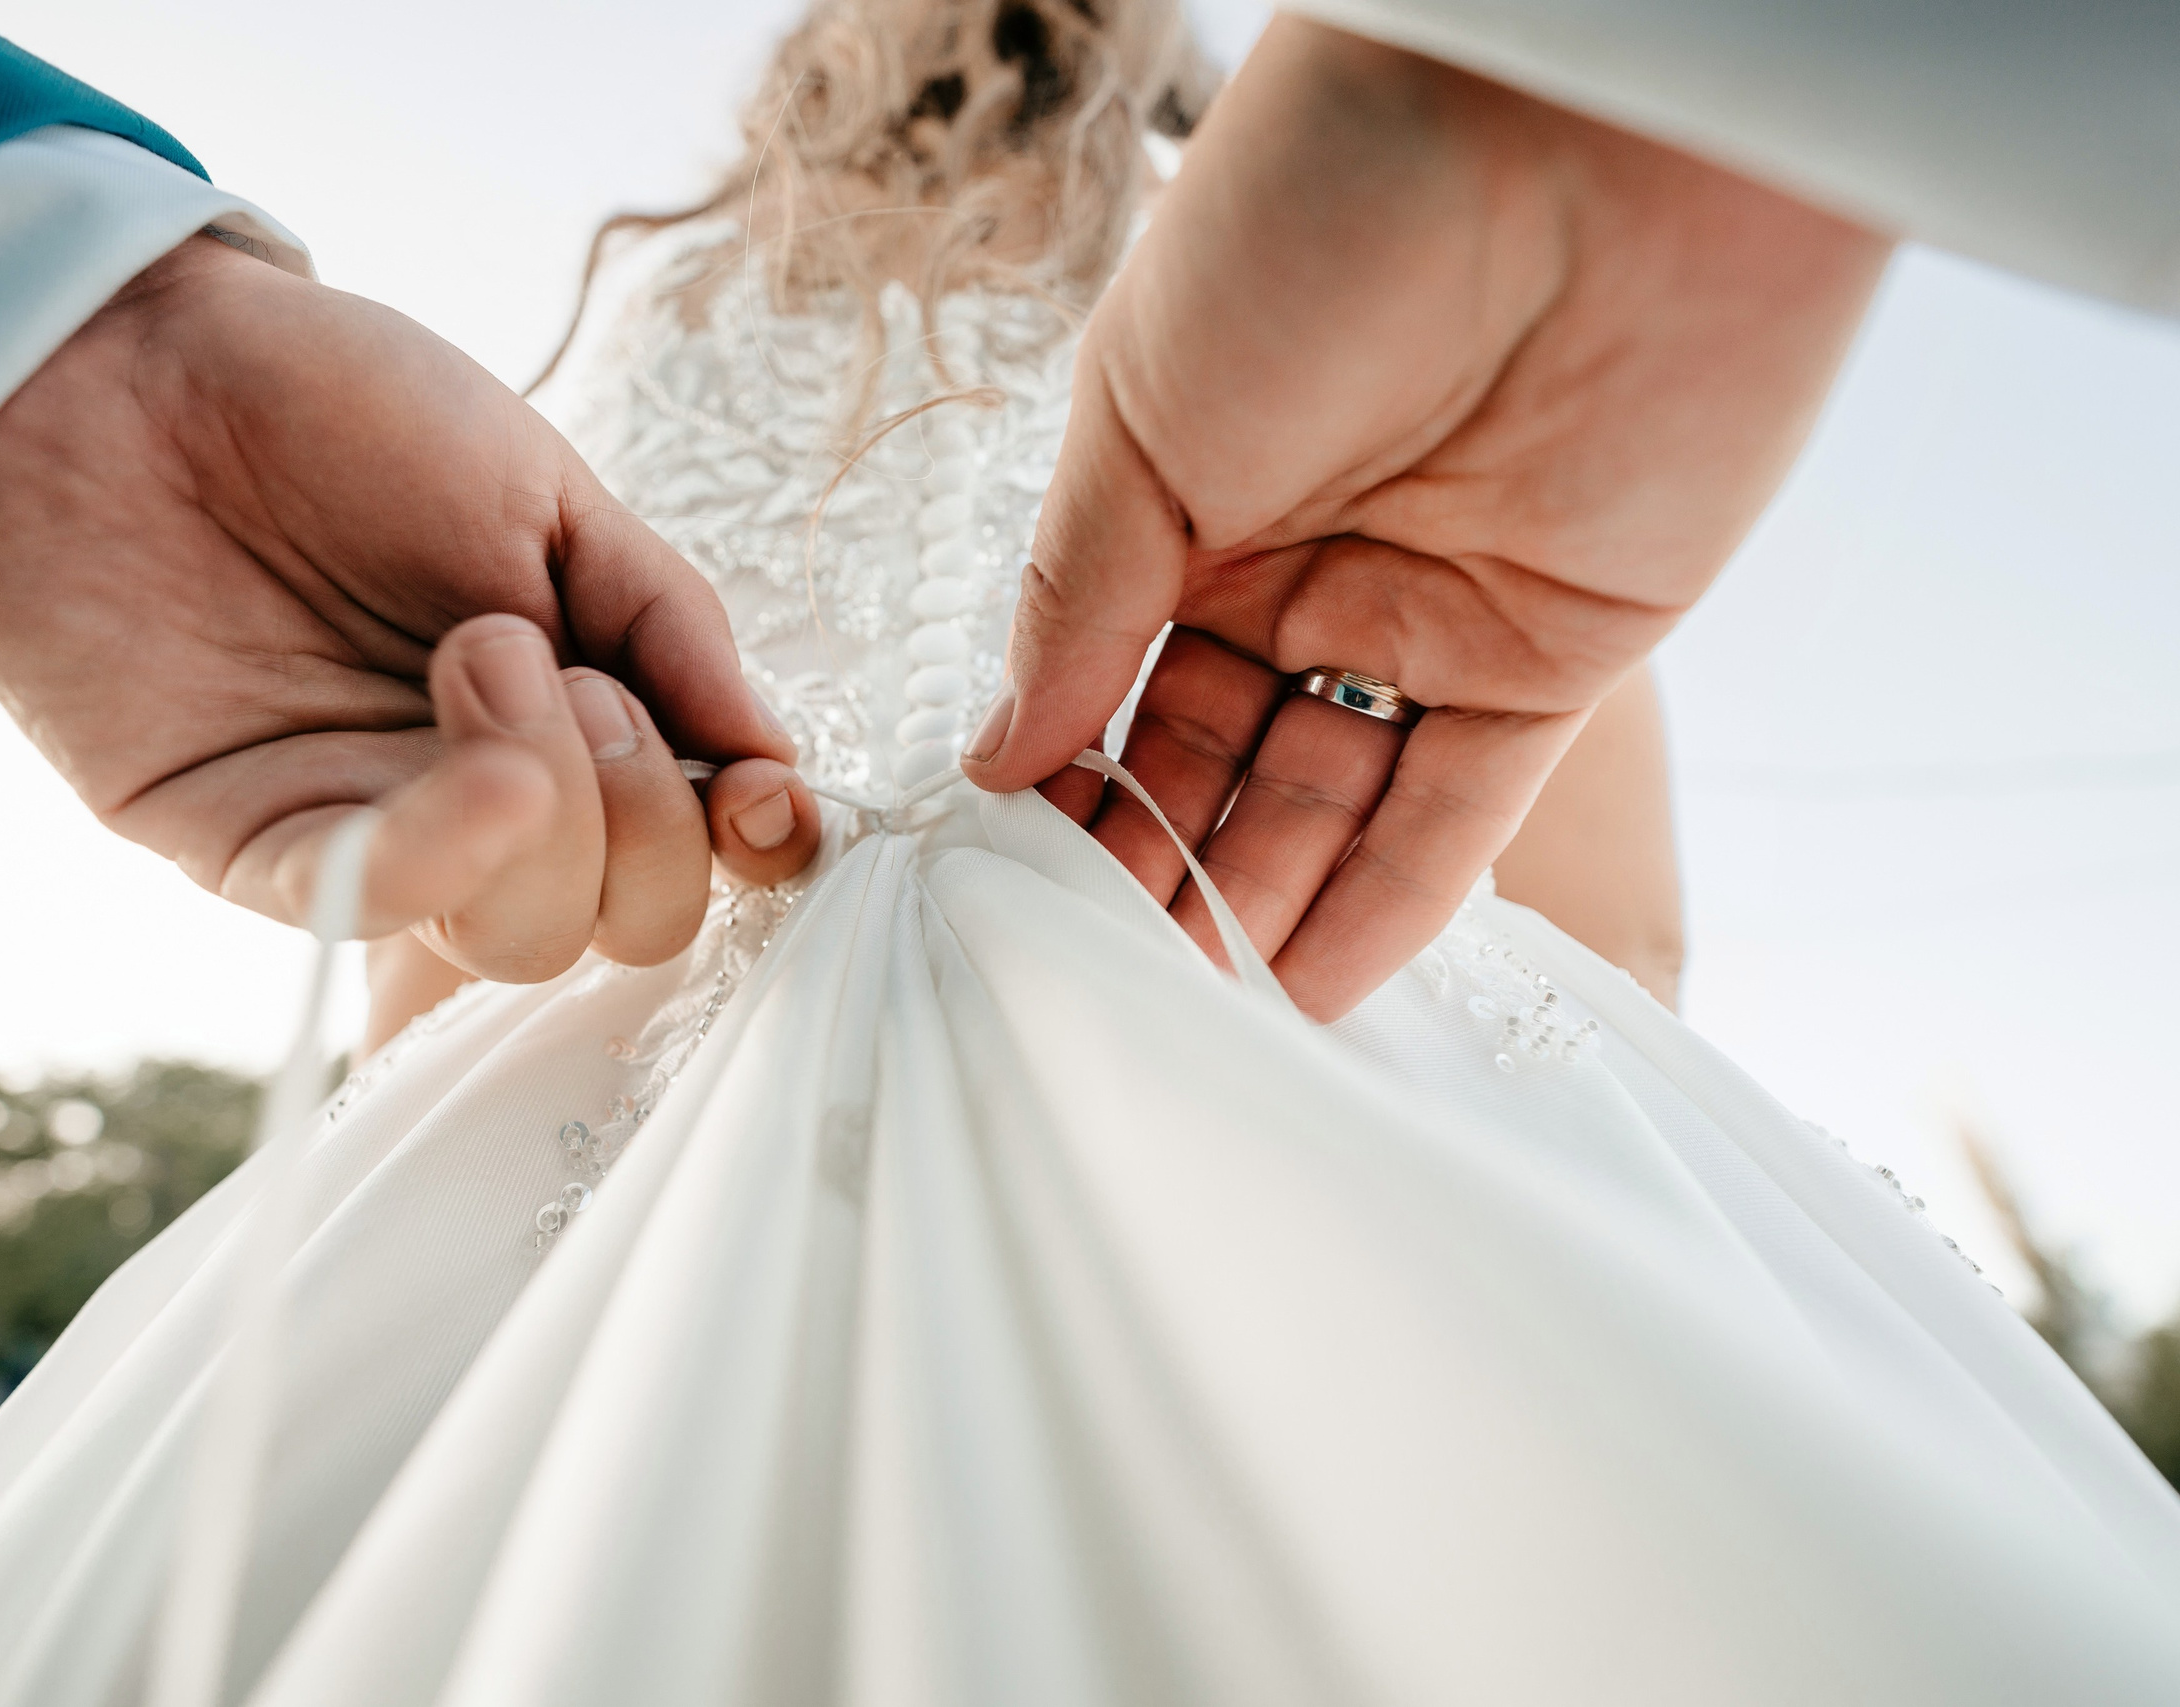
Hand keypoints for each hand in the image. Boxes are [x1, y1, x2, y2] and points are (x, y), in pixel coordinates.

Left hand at [0, 236, 816, 977]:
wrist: (129, 358)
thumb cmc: (338, 410)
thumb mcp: (544, 490)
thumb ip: (666, 621)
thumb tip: (772, 757)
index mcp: (573, 723)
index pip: (697, 852)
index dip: (754, 851)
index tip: (766, 799)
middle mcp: (486, 803)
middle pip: (624, 922)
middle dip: (643, 814)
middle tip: (571, 674)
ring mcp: (375, 831)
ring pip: (518, 941)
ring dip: (548, 812)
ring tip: (482, 651)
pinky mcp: (252, 847)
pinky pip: (368, 907)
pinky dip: (444, 854)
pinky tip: (474, 760)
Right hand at [965, 18, 1886, 1017]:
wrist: (1587, 127)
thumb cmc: (1332, 207)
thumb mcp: (1145, 417)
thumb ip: (1077, 603)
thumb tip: (998, 755)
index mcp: (1191, 495)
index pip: (1109, 686)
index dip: (1065, 794)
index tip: (1013, 897)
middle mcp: (1306, 559)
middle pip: (1214, 759)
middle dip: (1157, 872)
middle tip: (1095, 987)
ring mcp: (1432, 609)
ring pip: (1330, 801)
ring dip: (1259, 909)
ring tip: (1184, 1019)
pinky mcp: (1561, 651)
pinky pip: (1460, 808)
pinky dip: (1387, 902)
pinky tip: (1304, 989)